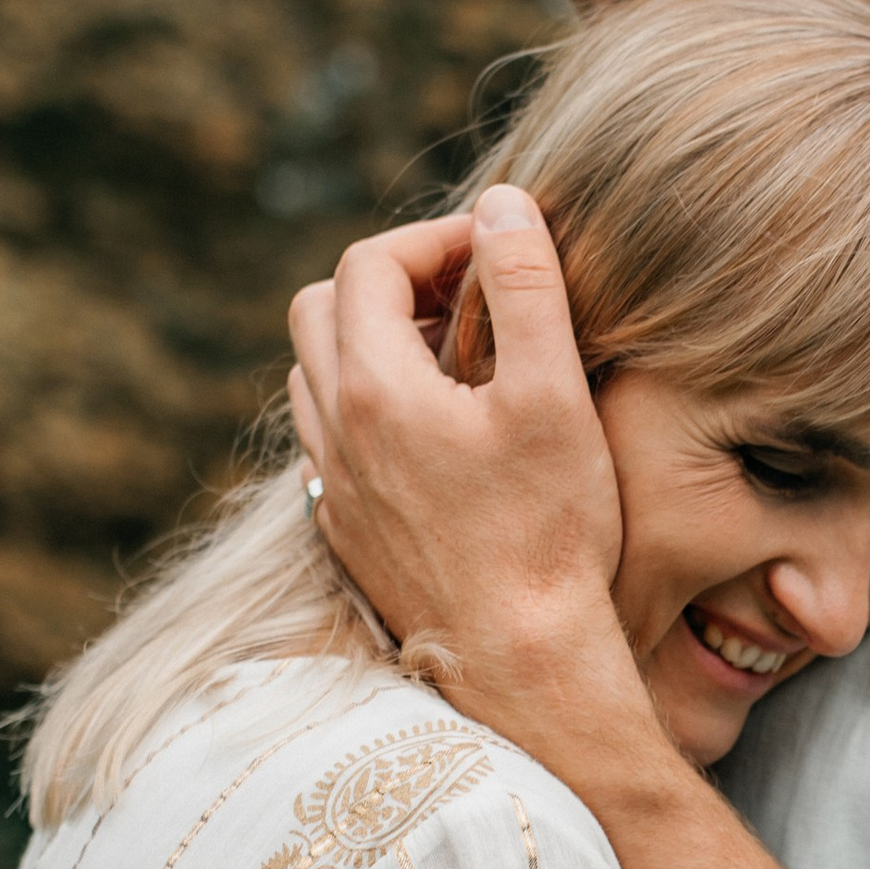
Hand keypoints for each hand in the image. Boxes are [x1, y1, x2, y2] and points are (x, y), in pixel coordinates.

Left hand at [286, 187, 635, 728]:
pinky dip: (369, 405)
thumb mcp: (553, 395)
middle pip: (321, 308)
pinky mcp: (348, 530)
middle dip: (389, 280)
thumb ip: (526, 287)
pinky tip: (437, 429)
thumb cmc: (546, 534)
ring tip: (454, 355)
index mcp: (373, 388)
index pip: (369, 264)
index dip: (431, 238)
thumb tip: (501, 205)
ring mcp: (334, 486)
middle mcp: (334, 433)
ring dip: (372, 342)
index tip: (494, 249)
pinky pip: (331, 439)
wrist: (520, 663)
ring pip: (316, 375)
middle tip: (466, 293)